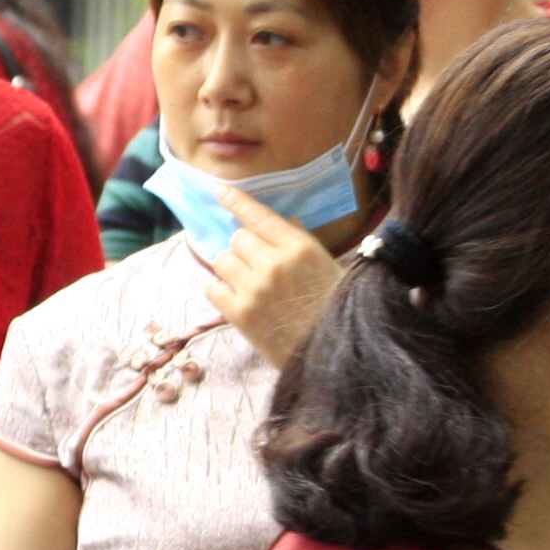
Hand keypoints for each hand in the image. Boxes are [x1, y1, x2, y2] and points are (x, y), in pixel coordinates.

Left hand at [205, 193, 343, 372]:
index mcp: (300, 248)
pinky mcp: (239, 314)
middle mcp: (274, 263)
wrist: (334, 359)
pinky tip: (237, 300)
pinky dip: (221, 292)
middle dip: (246, 248)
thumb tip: (285, 222)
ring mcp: (254, 288)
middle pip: (239, 237)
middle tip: (258, 265)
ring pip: (222, 259)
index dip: (238, 201)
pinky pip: (212, 289)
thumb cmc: (337, 311)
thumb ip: (303, 244)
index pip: (260, 216)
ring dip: (232, 268)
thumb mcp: (330, 270)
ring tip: (248, 284)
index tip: (220, 191)